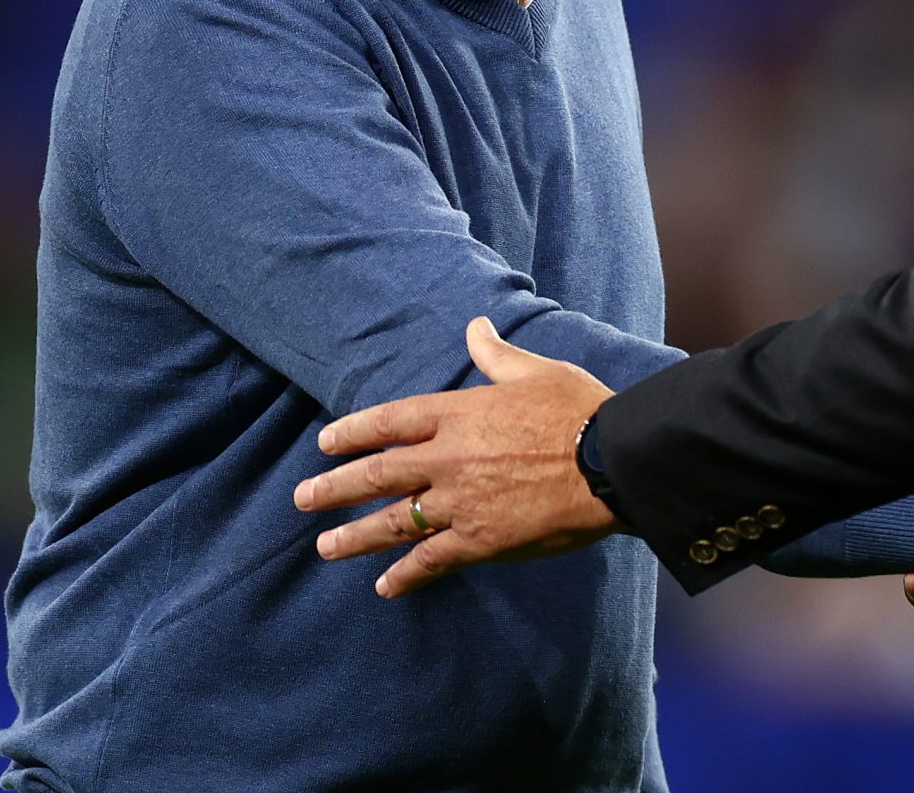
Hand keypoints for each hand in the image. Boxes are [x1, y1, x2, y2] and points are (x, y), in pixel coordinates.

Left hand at [292, 317, 617, 597]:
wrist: (610, 462)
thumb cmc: (579, 411)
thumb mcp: (536, 370)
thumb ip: (496, 355)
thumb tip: (476, 327)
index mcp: (459, 412)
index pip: (389, 422)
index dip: (353, 433)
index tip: (325, 444)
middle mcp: (448, 458)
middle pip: (378, 474)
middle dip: (335, 488)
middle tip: (303, 499)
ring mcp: (460, 502)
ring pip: (393, 521)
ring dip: (355, 536)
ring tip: (325, 548)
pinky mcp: (480, 540)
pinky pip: (432, 560)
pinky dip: (406, 574)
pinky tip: (385, 586)